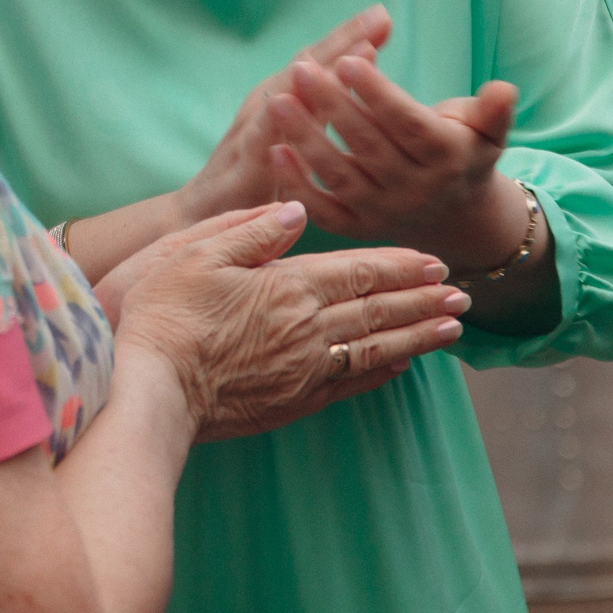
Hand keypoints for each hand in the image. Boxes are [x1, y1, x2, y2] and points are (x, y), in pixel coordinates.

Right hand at [111, 204, 467, 438]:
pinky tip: (402, 366)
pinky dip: (383, 372)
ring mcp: (305, 370)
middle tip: (461, 296)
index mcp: (289, 286)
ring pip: (376, 349)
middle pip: (379, 311)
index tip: (434, 262)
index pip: (359, 271)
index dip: (399, 266)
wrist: (151, 390)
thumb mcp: (197, 253)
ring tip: (450, 329)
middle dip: (423, 301)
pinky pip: (352, 384)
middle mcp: (309, 329)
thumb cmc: (165, 315)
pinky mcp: (294, 402)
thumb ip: (253, 230)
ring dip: (417, 337)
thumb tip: (296, 210)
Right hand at [170, 5, 388, 224]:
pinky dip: (281, 120)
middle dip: (345, 41)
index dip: (352, 37)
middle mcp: (268, 105)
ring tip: (358, 51)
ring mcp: (253, 129)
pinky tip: (296, 105)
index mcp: (286, 99)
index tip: (385, 15)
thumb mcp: (299, 139)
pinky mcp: (245, 164)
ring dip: (322, 71)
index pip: (320, 60)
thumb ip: (326, 111)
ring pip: (288, 93)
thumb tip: (371, 90)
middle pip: (307, 65)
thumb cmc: (259, 176)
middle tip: (380, 18)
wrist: (203, 215)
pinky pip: (264, 139)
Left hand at [268, 53, 523, 268]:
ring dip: (305, 138)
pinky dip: (298, 184)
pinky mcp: (359, 228)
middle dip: (332, 105)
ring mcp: (384, 212)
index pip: (407, 123)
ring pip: (339, 175)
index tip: (350, 58)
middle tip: (302, 69)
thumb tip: (503, 89)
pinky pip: (324, 209)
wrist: (459, 218)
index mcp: (447, 158)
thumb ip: (494, 111)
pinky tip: (276, 150)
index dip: (378, 93)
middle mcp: (415, 189)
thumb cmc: (465, 153)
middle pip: (367, 145)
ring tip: (277, 100)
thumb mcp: (488, 132)